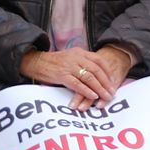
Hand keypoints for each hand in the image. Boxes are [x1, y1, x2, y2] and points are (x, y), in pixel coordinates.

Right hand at [19, 44, 135, 108]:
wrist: (36, 62)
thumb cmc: (53, 62)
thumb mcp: (70, 57)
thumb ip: (81, 61)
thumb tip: (94, 72)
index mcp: (79, 52)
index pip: (99, 60)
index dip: (107, 71)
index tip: (112, 81)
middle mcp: (76, 58)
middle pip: (96, 70)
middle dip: (106, 82)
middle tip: (112, 92)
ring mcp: (69, 66)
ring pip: (89, 78)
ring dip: (99, 89)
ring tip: (105, 97)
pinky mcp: (62, 75)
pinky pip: (78, 84)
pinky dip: (87, 91)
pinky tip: (93, 96)